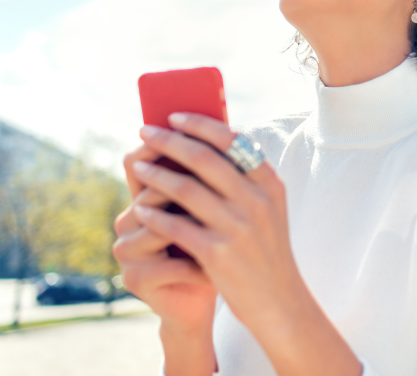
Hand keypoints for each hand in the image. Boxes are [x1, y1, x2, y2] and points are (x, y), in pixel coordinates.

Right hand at [113, 143, 217, 332]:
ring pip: (161, 228)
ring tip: (227, 232)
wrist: (199, 298)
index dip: (163, 149)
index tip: (196, 135)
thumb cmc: (211, 247)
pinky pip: (172, 264)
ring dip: (199, 231)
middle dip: (189, 187)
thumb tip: (234, 137)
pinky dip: (200, 267)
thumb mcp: (211, 211)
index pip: (138, 163)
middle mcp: (127, 220)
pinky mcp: (135, 279)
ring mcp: (126, 251)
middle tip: (223, 185)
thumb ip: (210, 181)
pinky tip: (220, 272)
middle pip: (151, 192)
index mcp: (143, 198)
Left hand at [128, 113, 300, 334]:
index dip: (199, 125)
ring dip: (155, 175)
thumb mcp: (268, 209)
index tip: (173, 116)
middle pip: (204, 158)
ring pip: (185, 189)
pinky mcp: (217, 254)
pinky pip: (176, 226)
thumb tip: (205, 142)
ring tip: (137, 167)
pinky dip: (154, 215)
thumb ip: (245, 179)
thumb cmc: (265, 250)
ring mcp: (237, 227)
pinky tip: (140, 209)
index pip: (232, 140)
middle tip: (145, 131)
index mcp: (269, 184)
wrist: (279, 301)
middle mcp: (256, 201)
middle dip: (169, 141)